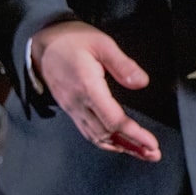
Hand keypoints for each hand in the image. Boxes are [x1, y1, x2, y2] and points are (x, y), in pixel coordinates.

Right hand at [33, 21, 161, 161]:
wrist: (41, 43)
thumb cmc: (71, 40)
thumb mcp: (102, 44)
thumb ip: (123, 64)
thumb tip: (141, 83)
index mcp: (87, 87)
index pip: (113, 120)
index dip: (134, 135)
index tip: (152, 143)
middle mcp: (78, 103)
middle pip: (106, 134)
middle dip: (132, 147)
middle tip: (153, 154)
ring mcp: (72, 108)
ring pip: (96, 137)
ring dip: (120, 147)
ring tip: (141, 153)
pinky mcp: (70, 108)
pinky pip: (88, 131)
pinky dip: (105, 141)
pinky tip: (118, 144)